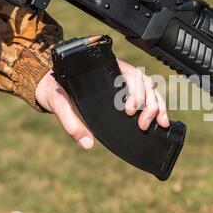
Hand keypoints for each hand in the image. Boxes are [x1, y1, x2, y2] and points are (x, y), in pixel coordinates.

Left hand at [35, 59, 169, 149]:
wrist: (51, 87)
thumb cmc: (56, 91)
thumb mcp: (60, 104)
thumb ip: (71, 122)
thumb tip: (87, 143)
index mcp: (105, 69)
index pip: (130, 75)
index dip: (135, 92)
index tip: (130, 111)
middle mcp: (119, 73)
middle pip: (145, 83)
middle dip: (150, 103)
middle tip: (143, 124)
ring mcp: (125, 83)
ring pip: (151, 89)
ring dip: (158, 106)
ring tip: (161, 124)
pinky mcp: (127, 94)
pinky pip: (148, 98)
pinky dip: (158, 109)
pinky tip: (161, 122)